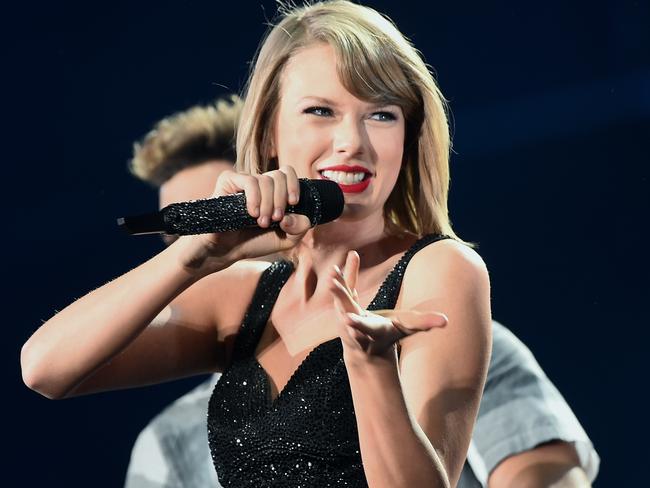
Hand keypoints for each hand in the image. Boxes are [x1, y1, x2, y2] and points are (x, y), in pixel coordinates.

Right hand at [180, 166, 311, 271]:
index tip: (293, 203)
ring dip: (268, 204)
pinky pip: (249, 181)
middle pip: (279, 175)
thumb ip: (300, 228)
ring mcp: (243, 180)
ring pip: (265, 180)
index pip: (287, 173)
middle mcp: (259, 183)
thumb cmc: (255, 243)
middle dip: (281, 200)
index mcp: (274, 191)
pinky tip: (252, 213)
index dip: (294, 185)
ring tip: (261, 222)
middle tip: (275, 219)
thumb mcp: (286, 240)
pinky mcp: (228, 181)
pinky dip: (255, 198)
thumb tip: (294, 215)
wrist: (226, 251)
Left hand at [328, 250, 447, 359]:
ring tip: (334, 268)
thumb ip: (425, 324)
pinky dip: (350, 271)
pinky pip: (348, 284)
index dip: (356, 325)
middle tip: (331, 284)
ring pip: (342, 295)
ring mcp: (346, 312)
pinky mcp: (344, 302)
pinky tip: (353, 255)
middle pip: (346, 307)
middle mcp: (355, 322)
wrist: (366, 347)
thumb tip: (447, 321)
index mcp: (371, 330)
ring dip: (339, 281)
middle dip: (340, 297)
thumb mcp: (406, 330)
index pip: (364, 327)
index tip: (346, 320)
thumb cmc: (388, 336)